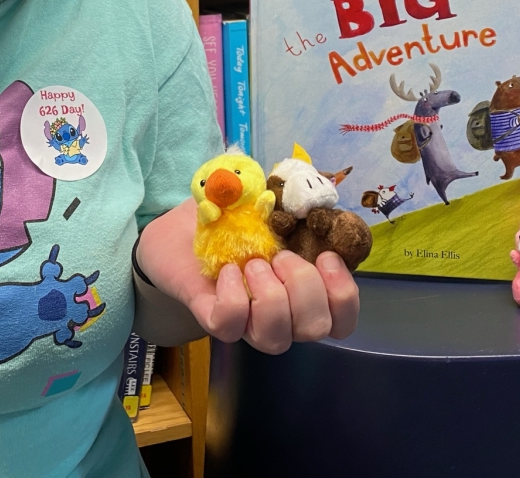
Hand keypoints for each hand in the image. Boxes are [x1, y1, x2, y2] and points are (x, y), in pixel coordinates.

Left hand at [138, 199, 359, 353]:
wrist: (174, 233)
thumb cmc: (226, 219)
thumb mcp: (256, 197)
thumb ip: (281, 191)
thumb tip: (299, 179)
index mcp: (299, 287)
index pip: (341, 318)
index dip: (344, 295)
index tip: (327, 257)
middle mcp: (278, 311)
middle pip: (315, 329)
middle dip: (305, 288)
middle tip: (278, 256)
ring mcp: (245, 319)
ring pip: (276, 339)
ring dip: (271, 298)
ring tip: (252, 264)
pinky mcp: (212, 317)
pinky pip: (230, 325)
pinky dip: (233, 298)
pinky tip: (226, 272)